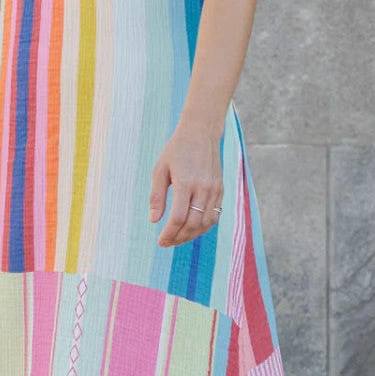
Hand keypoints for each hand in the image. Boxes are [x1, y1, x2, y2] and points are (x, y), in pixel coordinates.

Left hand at [150, 123, 222, 247]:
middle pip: (193, 224)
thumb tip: (154, 221)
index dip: (169, 234)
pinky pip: (215, 215)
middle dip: (179, 238)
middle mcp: (203, 188)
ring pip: (206, 223)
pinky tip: (192, 228)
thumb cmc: (177, 150)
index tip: (161, 242)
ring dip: (192, 235)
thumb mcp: (160, 169)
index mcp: (186, 182)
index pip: (178, 218)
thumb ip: (157, 196)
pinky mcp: (221, 190)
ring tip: (178, 238)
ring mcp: (215, 190)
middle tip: (167, 242)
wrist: (201, 133)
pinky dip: (203, 227)